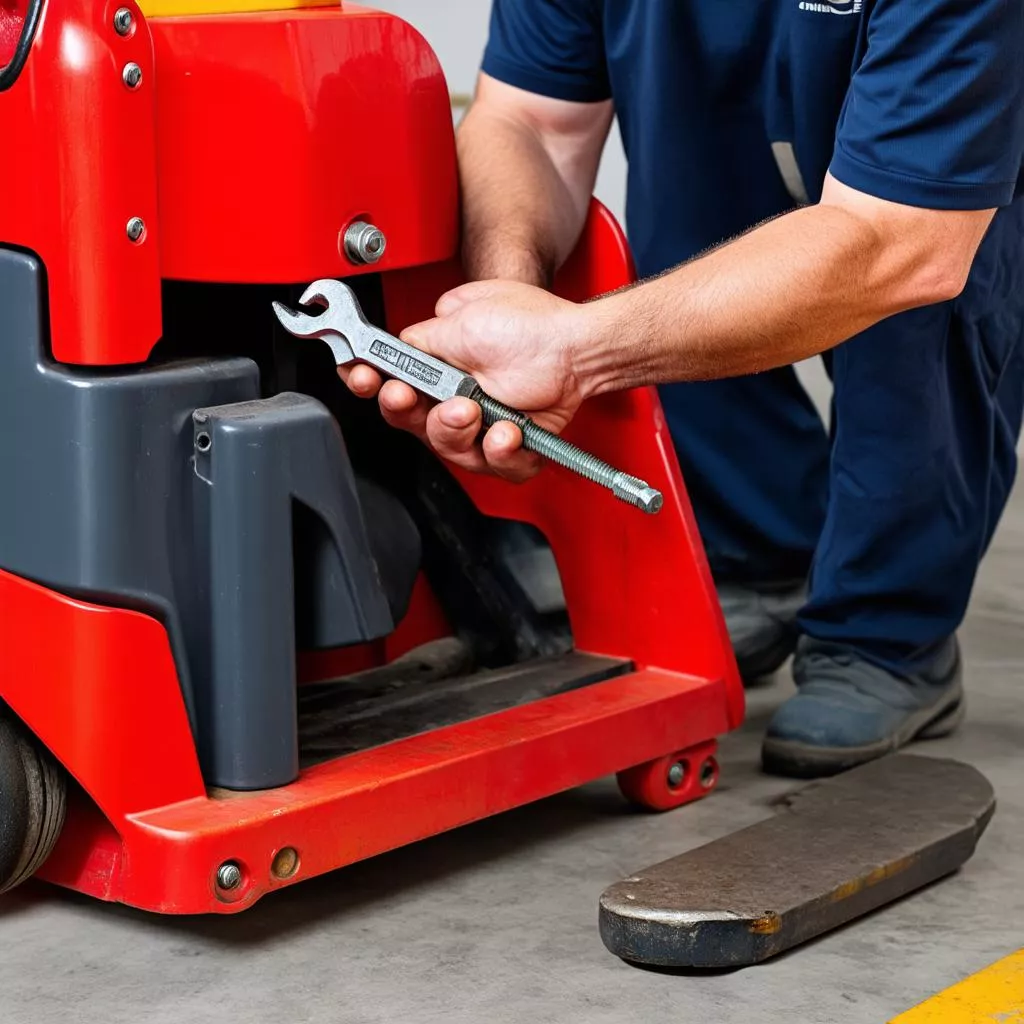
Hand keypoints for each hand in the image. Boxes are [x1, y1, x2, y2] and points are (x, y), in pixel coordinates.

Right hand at [343, 280, 591, 481]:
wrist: (575, 348)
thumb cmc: (531, 326)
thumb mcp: (462, 317)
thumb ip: (419, 338)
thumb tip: (394, 348)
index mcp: (435, 366)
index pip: (386, 382)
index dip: (367, 383)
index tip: (361, 377)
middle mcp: (453, 399)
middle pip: (410, 422)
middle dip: (405, 411)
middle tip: (409, 396)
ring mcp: (480, 426)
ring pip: (448, 449)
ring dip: (455, 430)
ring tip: (472, 409)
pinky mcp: (509, 448)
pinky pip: (495, 467)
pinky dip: (502, 452)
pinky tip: (507, 432)